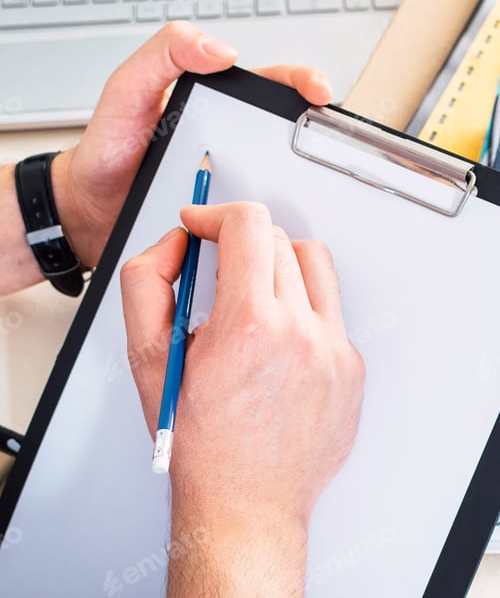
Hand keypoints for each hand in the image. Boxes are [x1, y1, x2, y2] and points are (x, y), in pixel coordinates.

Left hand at [52, 21, 333, 268]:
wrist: (89, 210)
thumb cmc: (107, 151)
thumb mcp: (126, 92)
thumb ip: (163, 56)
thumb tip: (217, 49)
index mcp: (210, 102)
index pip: (266, 84)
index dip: (298, 82)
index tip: (316, 91)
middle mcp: (226, 138)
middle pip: (283, 130)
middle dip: (312, 130)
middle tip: (327, 135)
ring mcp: (227, 176)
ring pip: (278, 174)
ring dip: (299, 177)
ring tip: (315, 178)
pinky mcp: (222, 211)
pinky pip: (256, 211)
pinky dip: (272, 215)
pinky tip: (279, 218)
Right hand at [120, 202, 364, 595]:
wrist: (245, 506)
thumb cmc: (199, 445)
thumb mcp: (148, 358)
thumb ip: (148, 282)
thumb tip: (177, 244)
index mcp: (250, 326)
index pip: (247, 224)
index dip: (216, 213)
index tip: (202, 224)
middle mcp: (300, 333)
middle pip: (277, 240)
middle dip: (240, 241)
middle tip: (218, 265)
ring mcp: (334, 351)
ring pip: (313, 263)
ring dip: (278, 263)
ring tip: (253, 293)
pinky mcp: (352, 368)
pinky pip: (330, 308)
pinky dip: (302, 306)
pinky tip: (277, 338)